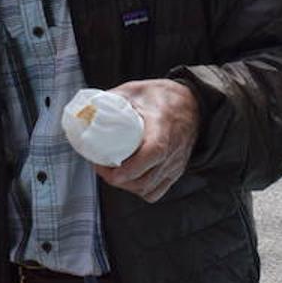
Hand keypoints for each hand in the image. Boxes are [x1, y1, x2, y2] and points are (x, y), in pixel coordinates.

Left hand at [94, 80, 198, 202]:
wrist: (192, 104)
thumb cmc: (165, 97)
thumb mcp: (136, 90)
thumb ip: (113, 98)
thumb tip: (89, 109)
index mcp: (163, 127)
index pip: (152, 153)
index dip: (130, 168)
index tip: (109, 168)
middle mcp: (172, 150)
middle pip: (146, 179)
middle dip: (118, 179)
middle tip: (101, 166)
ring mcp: (175, 163)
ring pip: (149, 189)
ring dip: (127, 186)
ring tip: (113, 173)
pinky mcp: (175, 171)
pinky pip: (156, 192)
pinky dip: (140, 190)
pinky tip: (130, 179)